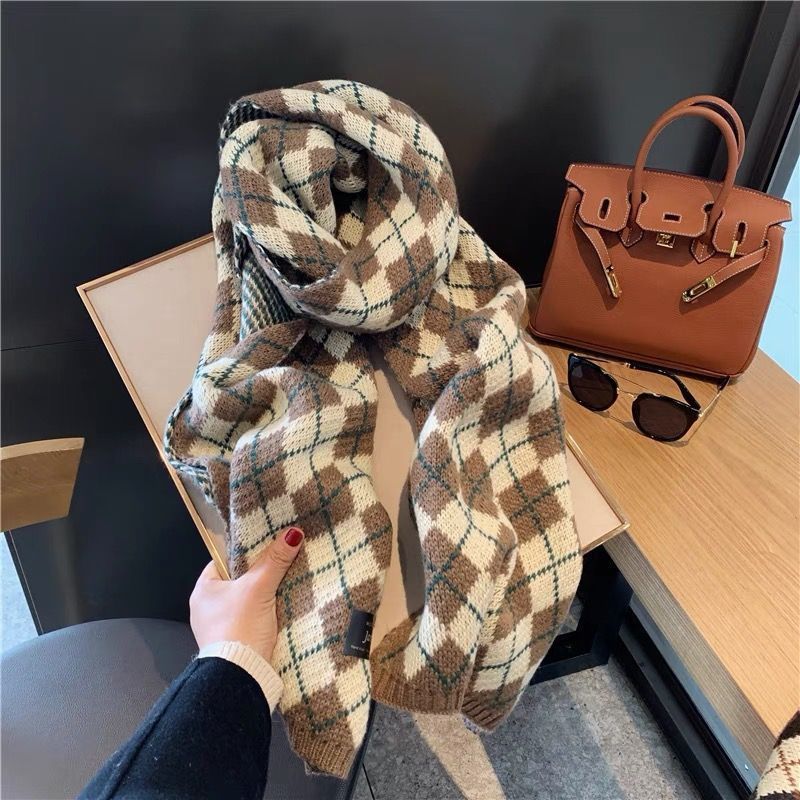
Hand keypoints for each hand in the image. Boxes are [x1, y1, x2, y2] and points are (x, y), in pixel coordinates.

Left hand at [190, 527, 303, 662]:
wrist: (240, 676)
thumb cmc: (238, 629)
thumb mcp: (259, 588)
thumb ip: (274, 560)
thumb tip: (291, 535)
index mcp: (203, 591)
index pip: (224, 562)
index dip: (245, 554)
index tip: (265, 549)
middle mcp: (206, 609)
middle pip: (238, 582)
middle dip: (258, 577)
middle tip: (279, 567)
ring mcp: (219, 628)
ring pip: (245, 603)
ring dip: (263, 599)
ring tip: (284, 589)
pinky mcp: (234, 644)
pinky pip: (251, 621)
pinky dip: (264, 617)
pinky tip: (279, 614)